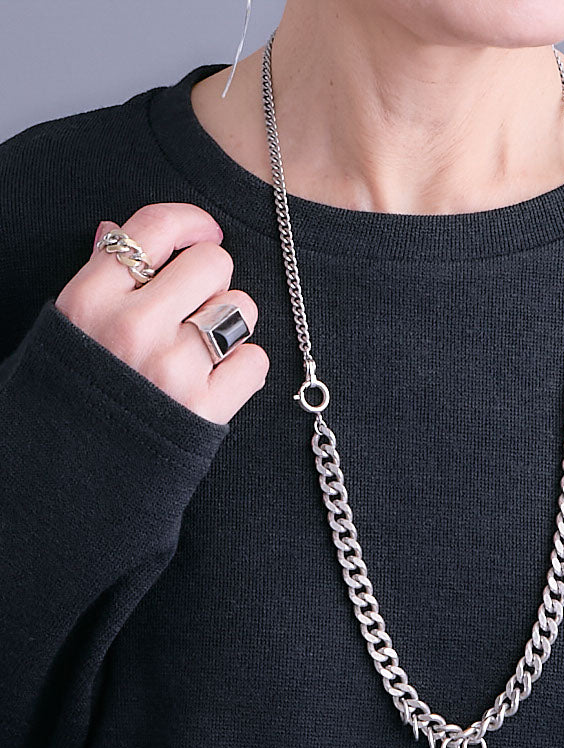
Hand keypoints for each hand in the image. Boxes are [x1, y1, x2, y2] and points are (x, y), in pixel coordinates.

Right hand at [54, 203, 269, 424]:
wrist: (77, 472)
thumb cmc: (80, 391)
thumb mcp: (71, 328)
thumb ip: (98, 278)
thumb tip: (115, 231)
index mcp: (90, 299)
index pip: (156, 227)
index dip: (191, 222)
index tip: (205, 233)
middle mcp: (132, 327)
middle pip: (212, 263)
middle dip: (212, 281)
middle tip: (196, 309)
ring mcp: (171, 367)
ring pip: (242, 308)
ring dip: (232, 324)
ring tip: (204, 348)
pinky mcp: (205, 408)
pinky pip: (255, 360)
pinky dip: (244, 369)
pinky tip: (217, 381)